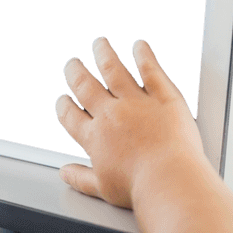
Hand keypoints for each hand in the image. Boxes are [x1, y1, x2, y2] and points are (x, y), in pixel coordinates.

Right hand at [55, 37, 205, 207]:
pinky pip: (150, 70)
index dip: (64, 106)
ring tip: (100, 44)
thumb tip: (64, 173)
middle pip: (87, 86)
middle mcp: (111, 114)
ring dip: (104, 54)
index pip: (71, 117)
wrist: (169, 180)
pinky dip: (144, 55)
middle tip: (72, 63)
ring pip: (114, 70)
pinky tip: (139, 46)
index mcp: (95, 137)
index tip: (63, 100)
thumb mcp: (102, 189)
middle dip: (76, 72)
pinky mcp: (163, 96)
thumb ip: (80, 177)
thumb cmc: (140, 188)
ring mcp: (136, 102)